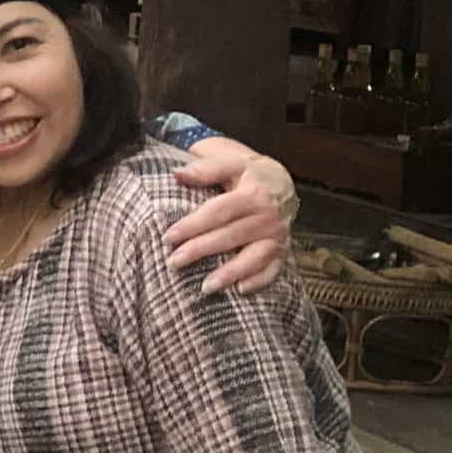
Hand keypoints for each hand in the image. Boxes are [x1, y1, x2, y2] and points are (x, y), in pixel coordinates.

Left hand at [168, 146, 295, 293]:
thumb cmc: (246, 173)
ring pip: (255, 257)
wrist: (280, 181)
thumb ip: (204, 168)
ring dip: (231, 273)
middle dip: (201, 251)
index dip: (192, 225)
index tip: (168, 238)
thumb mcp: (229, 162)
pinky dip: (259, 281)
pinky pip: (274, 269)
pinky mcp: (283, 249)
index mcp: (253, 193)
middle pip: (231, 236)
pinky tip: (239, 290)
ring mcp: (278, 235)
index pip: (218, 212)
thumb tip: (175, 173)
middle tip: (174, 263)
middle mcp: (269, 216)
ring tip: (205, 287)